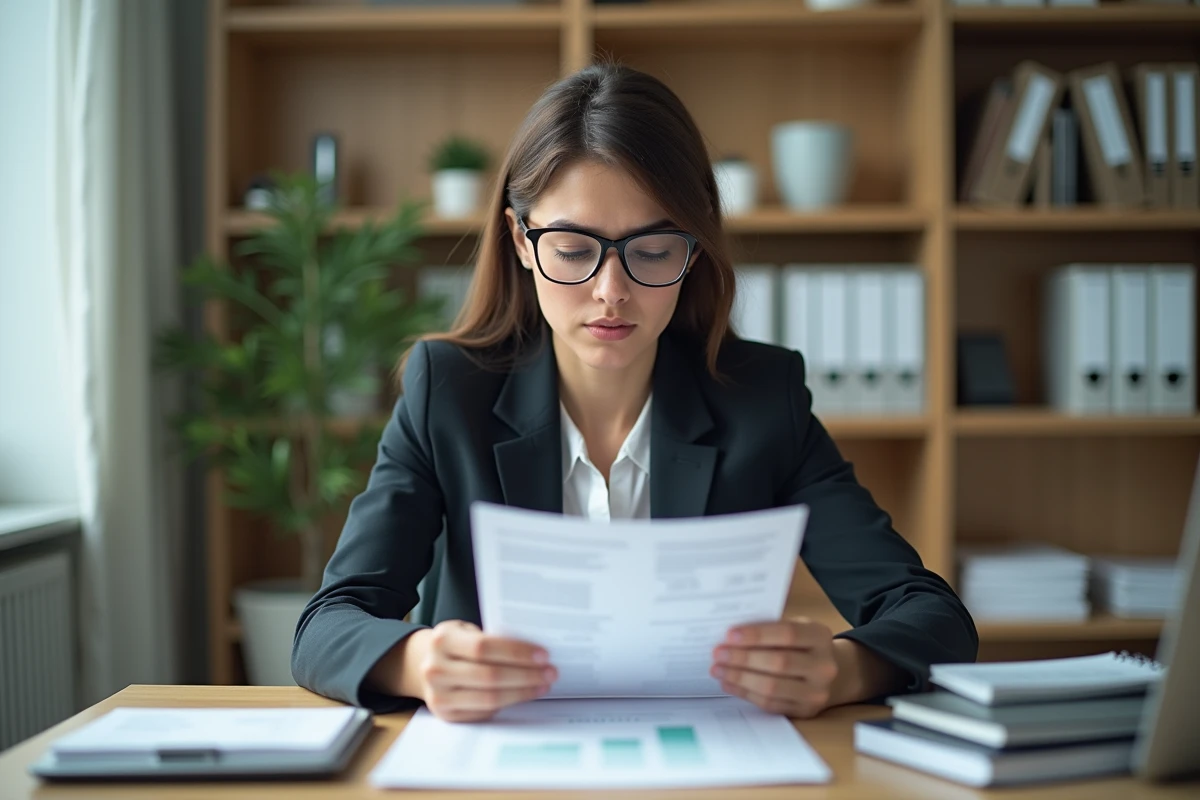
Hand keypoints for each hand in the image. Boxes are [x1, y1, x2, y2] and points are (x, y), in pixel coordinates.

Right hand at [416, 620, 557, 722]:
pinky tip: (523, 695)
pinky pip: (484, 712)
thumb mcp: (467, 631)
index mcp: (443, 639)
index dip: (516, 652)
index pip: (484, 647)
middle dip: (526, 675)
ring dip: (522, 692)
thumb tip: (534, 651)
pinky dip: (508, 704)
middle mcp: (436, 668)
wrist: (425, 664)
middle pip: (490, 676)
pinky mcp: (446, 715)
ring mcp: (439, 695)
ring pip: (490, 698)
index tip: (543, 655)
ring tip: (542, 684)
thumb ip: (492, 638)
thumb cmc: (457, 644)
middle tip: (550, 672)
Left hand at [710, 619, 837, 717]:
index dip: (757, 635)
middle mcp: (823, 666)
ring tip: (718, 669)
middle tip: (718, 654)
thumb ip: (770, 628)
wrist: (831, 673)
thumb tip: (730, 635)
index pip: (787, 634)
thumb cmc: (803, 645)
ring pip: (772, 687)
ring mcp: (816, 692)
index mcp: (820, 637)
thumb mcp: (796, 628)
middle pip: (778, 663)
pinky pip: (770, 704)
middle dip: (743, 659)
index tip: (729, 635)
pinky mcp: (805, 711)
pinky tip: (728, 683)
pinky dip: (745, 693)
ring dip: (739, 678)